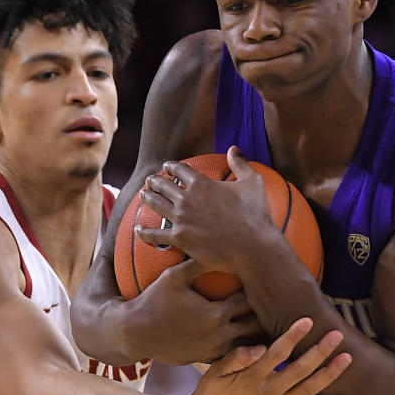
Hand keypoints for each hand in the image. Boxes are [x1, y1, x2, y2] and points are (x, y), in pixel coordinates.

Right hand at [127, 258, 264, 364]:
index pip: (248, 301)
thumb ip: (197, 263)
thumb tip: (214, 245)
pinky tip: (245, 336)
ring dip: (253, 332)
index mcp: (216, 314)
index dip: (256, 290)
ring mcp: (213, 350)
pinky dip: (240, 346)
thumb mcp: (173, 277)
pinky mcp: (206, 360)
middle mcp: (219, 335)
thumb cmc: (153, 301)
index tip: (261, 280)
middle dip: (261, 312)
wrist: (135, 333)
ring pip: (246, 344)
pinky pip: (232, 354)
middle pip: (255, 324)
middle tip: (270, 299)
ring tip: (264, 319)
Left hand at [136, 146, 284, 271]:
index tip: (167, 167)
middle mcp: (187, 199)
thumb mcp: (252, 182)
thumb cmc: (256, 214)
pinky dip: (145, 231)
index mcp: (202, 184)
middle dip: (155, 181)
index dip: (171, 167)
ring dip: (147, 198)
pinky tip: (138, 228)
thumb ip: (240, 163)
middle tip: (150, 180)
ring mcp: (181, 219)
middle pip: (163, 186)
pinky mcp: (180, 239)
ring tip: (143, 195)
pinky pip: (155, 235)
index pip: (180, 170)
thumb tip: (233, 148)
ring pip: (156, 205)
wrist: (253, 246)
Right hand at [185, 317, 351, 394]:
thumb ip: (236, 358)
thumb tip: (258, 347)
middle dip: (320, 351)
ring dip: (330, 374)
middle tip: (337, 334)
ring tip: (347, 358)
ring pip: (309, 389)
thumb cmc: (211, 392)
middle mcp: (269, 392)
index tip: (308, 321)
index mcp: (252, 377)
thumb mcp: (215, 372)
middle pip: (300, 369)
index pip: (277, 353)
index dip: (293, 336)